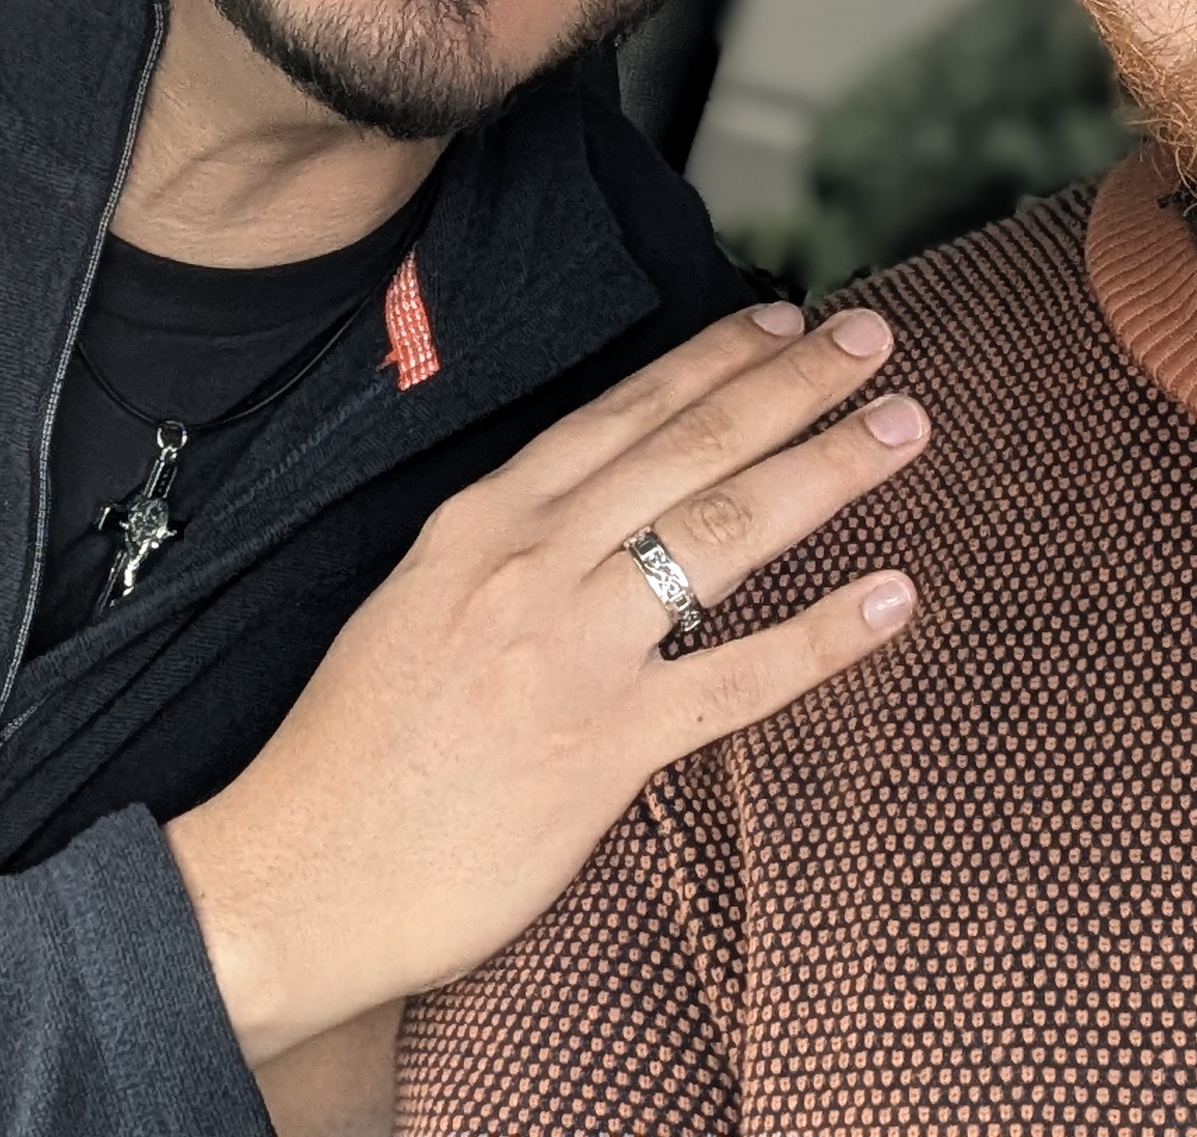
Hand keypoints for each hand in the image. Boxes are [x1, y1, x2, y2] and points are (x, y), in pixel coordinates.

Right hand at [166, 301, 927, 1057]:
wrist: (294, 876)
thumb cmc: (351, 752)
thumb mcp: (414, 602)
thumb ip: (501, 550)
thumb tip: (584, 514)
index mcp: (483, 520)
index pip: (623, 412)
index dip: (715, 358)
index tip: (786, 320)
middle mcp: (532, 562)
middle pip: (691, 445)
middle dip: (794, 383)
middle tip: (874, 337)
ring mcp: (571, 649)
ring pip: (726, 529)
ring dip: (826, 467)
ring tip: (903, 426)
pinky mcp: (602, 747)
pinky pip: (736, 677)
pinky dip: (823, 634)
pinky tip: (891, 599)